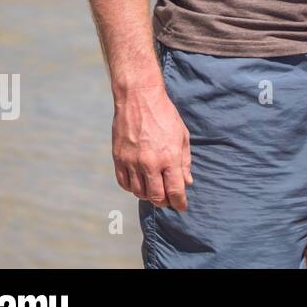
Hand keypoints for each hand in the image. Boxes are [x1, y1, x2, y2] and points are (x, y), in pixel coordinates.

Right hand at [112, 85, 192, 210]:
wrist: (139, 99)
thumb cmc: (165, 115)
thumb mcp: (182, 136)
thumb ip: (185, 161)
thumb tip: (187, 182)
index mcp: (169, 157)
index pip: (174, 190)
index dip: (179, 203)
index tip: (182, 207)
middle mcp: (149, 163)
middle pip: (156, 196)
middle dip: (165, 202)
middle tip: (169, 201)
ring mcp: (132, 162)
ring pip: (139, 192)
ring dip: (148, 196)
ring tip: (155, 191)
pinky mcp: (118, 158)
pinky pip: (123, 183)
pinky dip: (132, 188)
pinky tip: (139, 184)